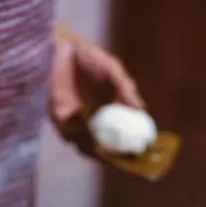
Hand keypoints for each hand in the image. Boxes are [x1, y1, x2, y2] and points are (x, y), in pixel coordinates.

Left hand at [49, 22, 144, 146]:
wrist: (58, 46)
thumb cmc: (86, 54)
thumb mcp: (112, 69)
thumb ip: (125, 88)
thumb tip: (141, 109)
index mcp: (109, 108)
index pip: (123, 131)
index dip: (134, 142)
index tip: (147, 150)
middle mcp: (92, 118)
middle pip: (107, 144)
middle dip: (119, 155)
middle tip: (131, 160)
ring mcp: (75, 121)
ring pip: (89, 145)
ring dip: (101, 152)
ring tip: (114, 155)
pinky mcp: (59, 119)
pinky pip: (72, 136)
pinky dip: (83, 140)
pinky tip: (94, 142)